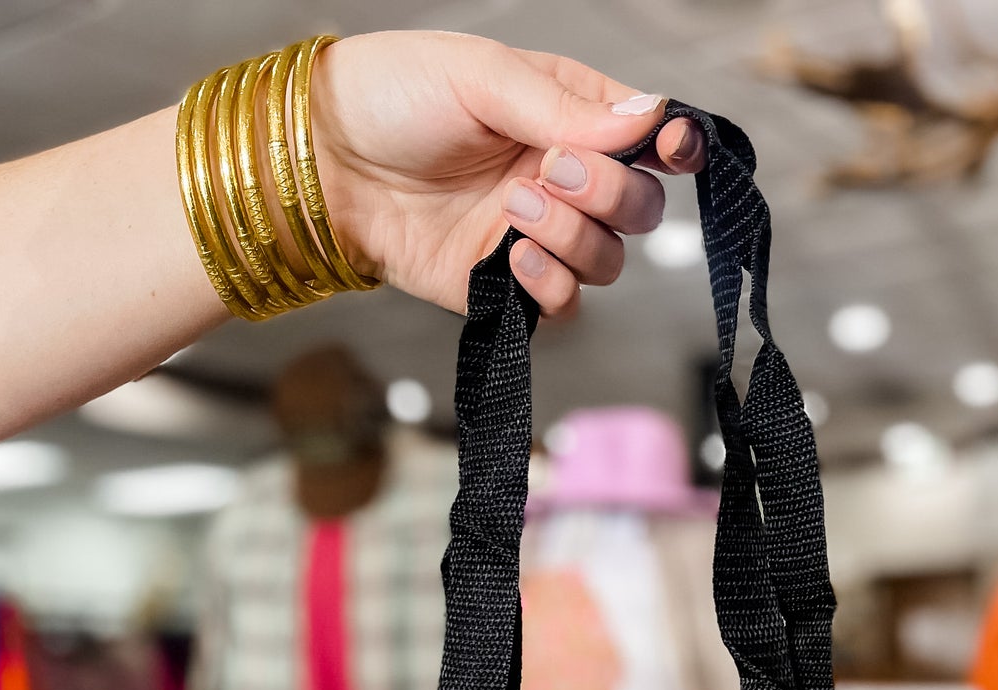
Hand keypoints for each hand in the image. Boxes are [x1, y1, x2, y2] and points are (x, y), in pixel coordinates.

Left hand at [309, 32, 705, 317]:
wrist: (324, 161)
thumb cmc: (392, 96)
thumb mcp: (480, 75)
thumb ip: (563, 106)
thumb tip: (646, 120)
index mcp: (568, 113)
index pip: (648, 137)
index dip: (672, 148)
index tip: (668, 149)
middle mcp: (564, 177)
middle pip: (639, 207)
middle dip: (610, 193)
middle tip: (550, 171)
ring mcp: (538, 235)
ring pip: (607, 260)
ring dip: (573, 238)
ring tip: (515, 206)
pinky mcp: (505, 286)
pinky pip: (563, 306)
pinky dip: (550, 287)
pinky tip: (513, 256)